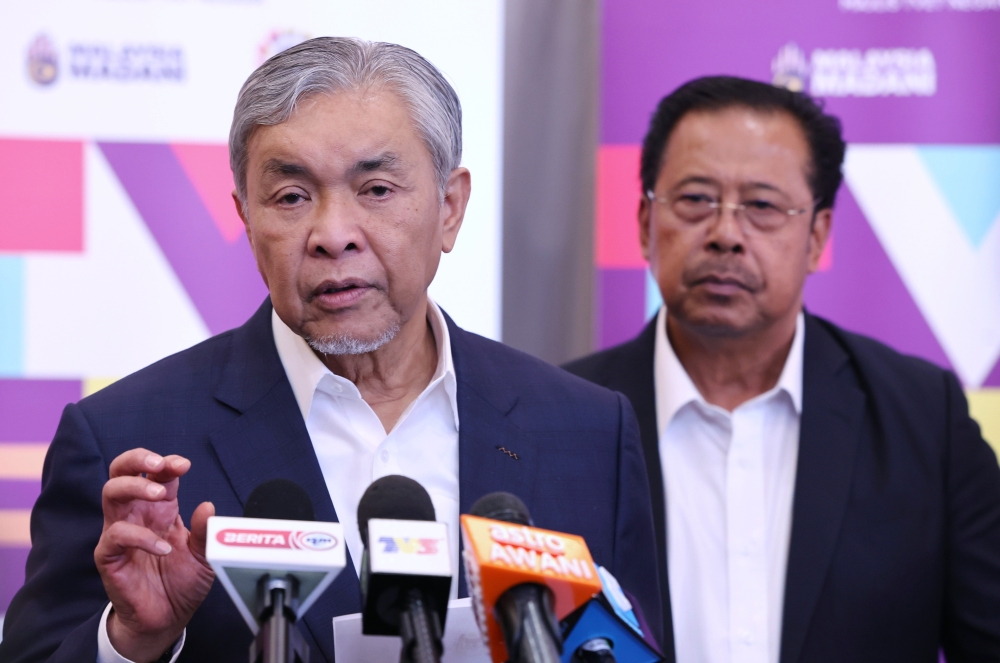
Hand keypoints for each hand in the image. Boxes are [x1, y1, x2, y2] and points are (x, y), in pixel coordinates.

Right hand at [95, 449, 215, 662]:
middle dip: (137, 460)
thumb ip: (205, 530)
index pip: (156, 473)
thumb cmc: (182, 582)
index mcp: (160, 509)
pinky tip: (162, 548)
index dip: (166, 462)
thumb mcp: (204, 554)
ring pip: (111, 493)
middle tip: (159, 464)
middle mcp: (136, 515)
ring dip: (136, 486)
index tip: (184, 464)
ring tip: (161, 495)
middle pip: (121, 472)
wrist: (167, 618)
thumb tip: (207, 506)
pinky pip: (115, 536)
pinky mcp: (109, 556)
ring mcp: (120, 533)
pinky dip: (140, 537)